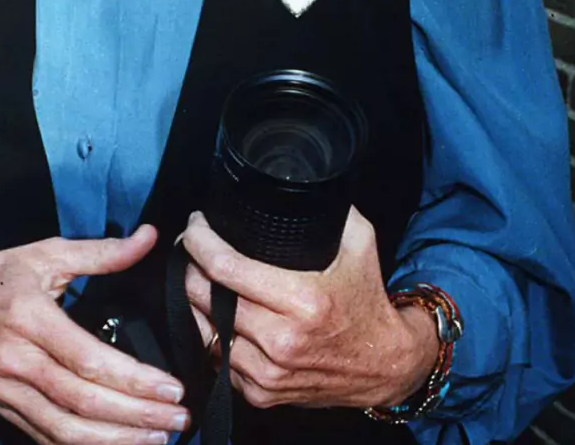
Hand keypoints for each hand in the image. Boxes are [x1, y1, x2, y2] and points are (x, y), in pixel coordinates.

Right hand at [0, 224, 188, 444]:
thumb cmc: (1, 274)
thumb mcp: (48, 253)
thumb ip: (102, 252)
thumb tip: (150, 237)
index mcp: (29, 318)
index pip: (88, 360)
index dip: (133, 380)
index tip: (171, 388)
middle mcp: (15, 361)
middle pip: (81, 401)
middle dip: (135, 417)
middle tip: (178, 420)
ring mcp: (6, 392)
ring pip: (64, 430)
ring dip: (115, 441)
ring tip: (158, 439)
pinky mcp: (3, 409)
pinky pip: (46, 439)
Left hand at [182, 208, 438, 410]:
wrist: (385, 367)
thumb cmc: (368, 301)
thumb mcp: (359, 243)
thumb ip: (332, 209)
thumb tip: (302, 179)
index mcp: (302, 300)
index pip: (226, 268)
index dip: (199, 242)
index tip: (195, 226)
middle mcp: (281, 340)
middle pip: (204, 299)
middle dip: (189, 268)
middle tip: (190, 249)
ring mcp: (270, 372)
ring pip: (204, 331)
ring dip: (195, 304)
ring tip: (199, 280)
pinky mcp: (263, 395)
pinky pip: (218, 361)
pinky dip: (213, 337)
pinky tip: (216, 316)